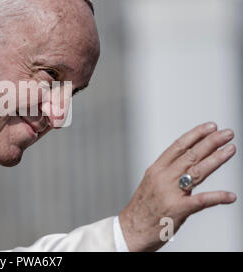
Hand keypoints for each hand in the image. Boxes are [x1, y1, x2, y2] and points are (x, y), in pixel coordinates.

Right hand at [119, 122, 236, 251]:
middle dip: (211, 142)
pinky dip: (217, 197)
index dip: (195, 135)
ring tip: (230, 149)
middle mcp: (162, 178)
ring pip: (196, 171)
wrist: (129, 231)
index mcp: (155, 170)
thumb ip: (168, 175)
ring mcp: (170, 193)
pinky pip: (201, 201)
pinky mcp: (177, 210)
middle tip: (227, 134)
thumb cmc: (141, 211)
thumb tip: (186, 166)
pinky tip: (230, 195)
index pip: (178, 147)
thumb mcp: (151, 186)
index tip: (210, 127)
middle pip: (190, 155)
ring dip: (216, 159)